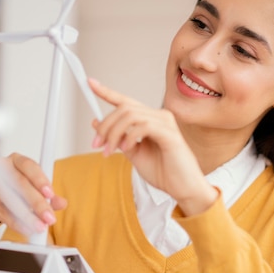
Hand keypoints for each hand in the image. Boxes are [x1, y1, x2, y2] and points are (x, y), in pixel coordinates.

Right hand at [0, 153, 66, 236]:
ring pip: (8, 197)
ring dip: (26, 215)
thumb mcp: (33, 191)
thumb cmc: (13, 191)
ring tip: (39, 227)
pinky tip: (24, 228)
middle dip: (37, 203)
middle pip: (20, 183)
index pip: (30, 166)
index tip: (51, 194)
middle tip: (49, 218)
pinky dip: (12, 221)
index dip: (41, 180)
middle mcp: (0, 166)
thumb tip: (61, 203)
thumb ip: (48, 196)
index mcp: (16, 160)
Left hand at [89, 79, 217, 215]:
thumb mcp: (133, 153)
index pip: (126, 102)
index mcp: (150, 119)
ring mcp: (166, 122)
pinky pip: (143, 126)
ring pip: (130, 115)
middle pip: (123, 108)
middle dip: (105, 125)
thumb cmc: (164, 172)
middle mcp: (159, 116)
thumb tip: (97, 123)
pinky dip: (129, 137)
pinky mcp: (170, 133)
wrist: (183, 188)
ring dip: (113, 134)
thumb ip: (118, 138)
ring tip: (109, 151)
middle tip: (97, 144)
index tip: (90, 84)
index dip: (107, 92)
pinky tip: (127, 149)